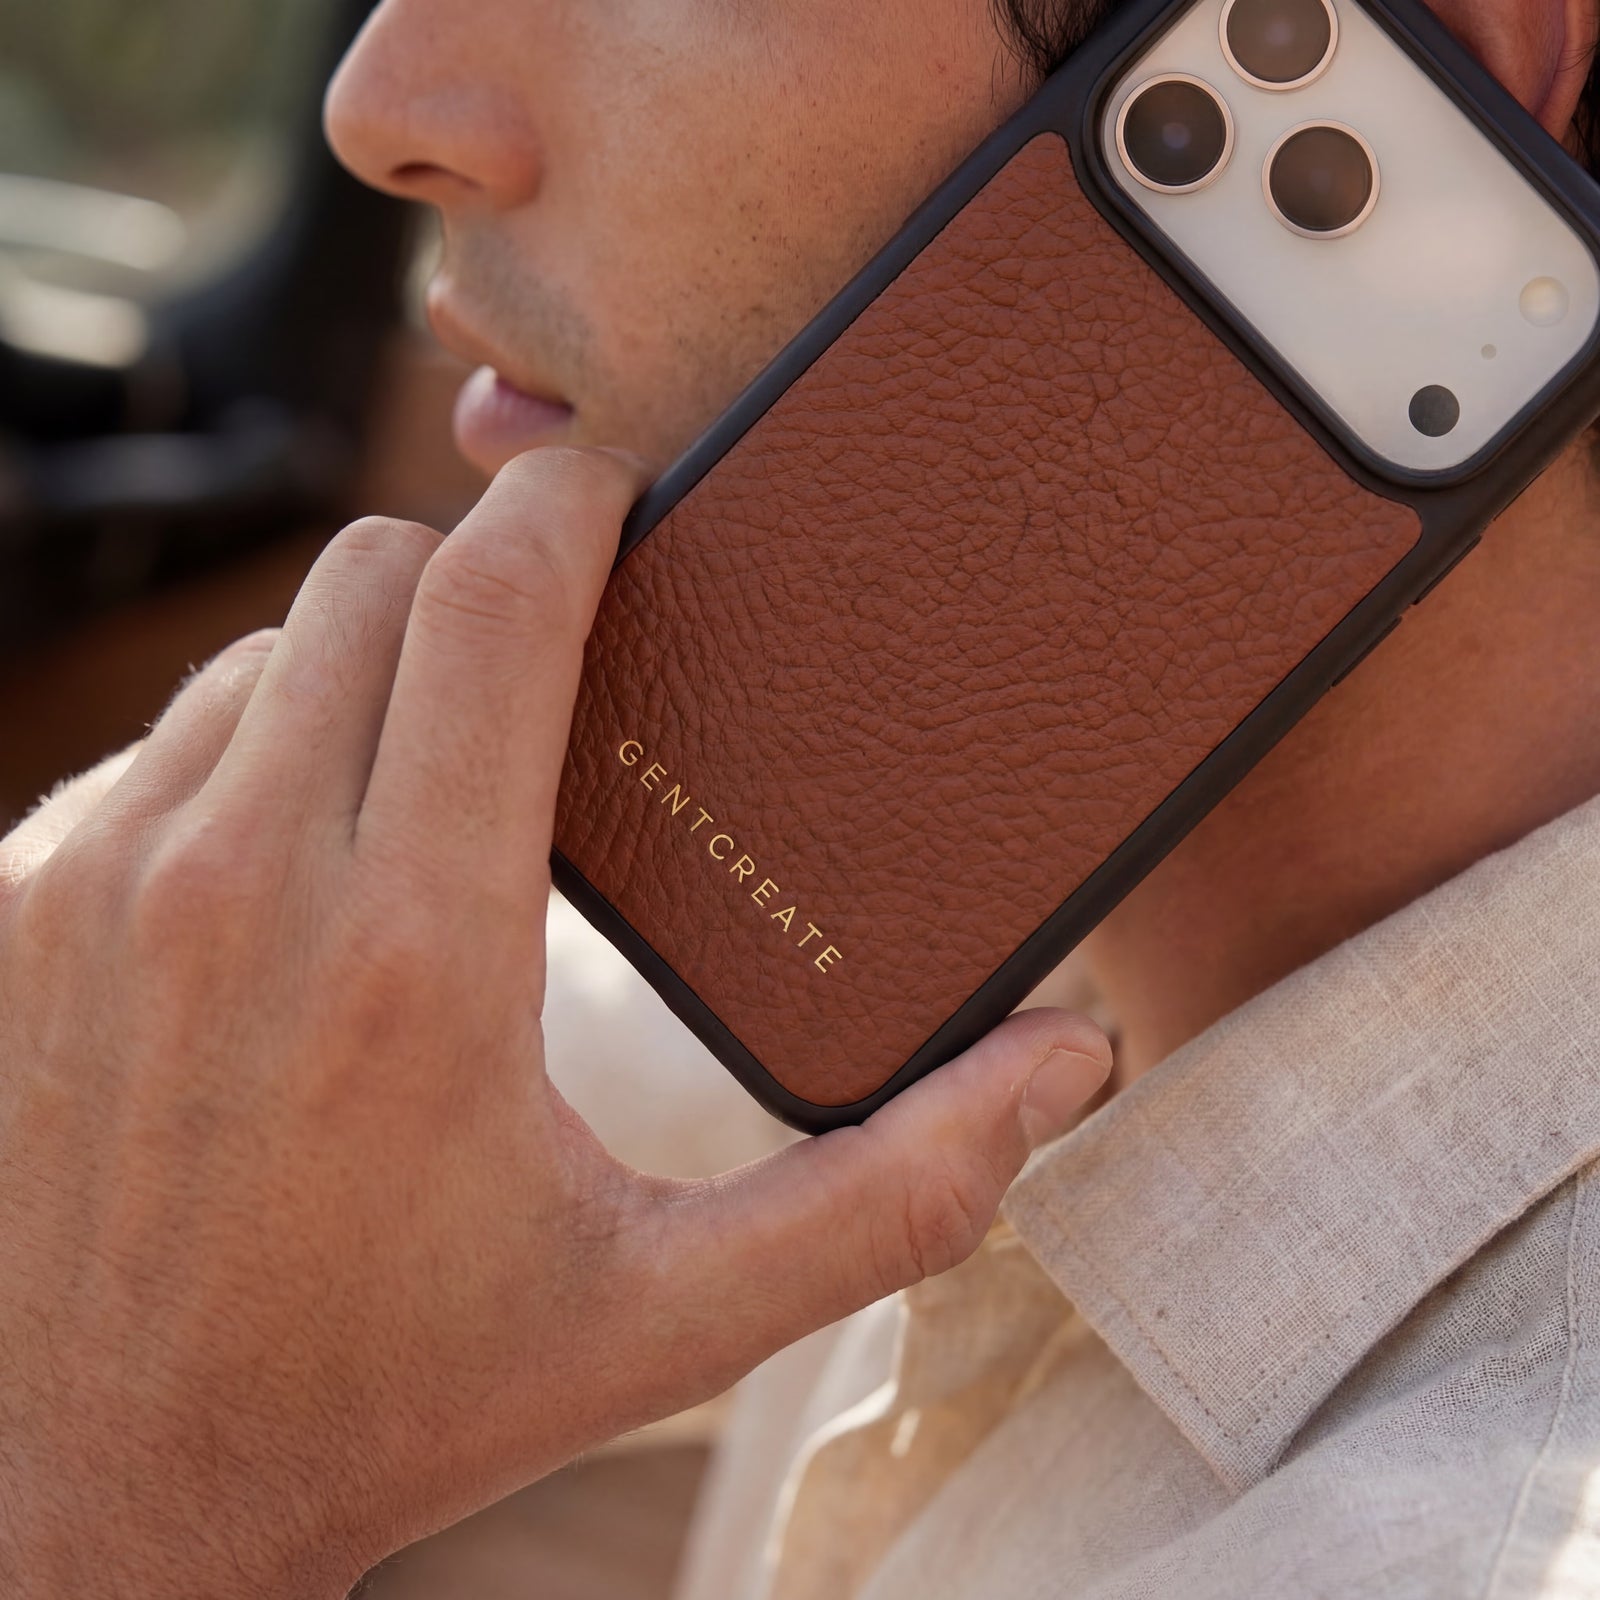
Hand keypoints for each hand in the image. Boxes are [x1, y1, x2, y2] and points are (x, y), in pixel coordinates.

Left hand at [0, 449, 1112, 1598]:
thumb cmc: (387, 1398)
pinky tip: (303, 869)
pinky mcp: (18, 903)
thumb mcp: (664, 1315)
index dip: (567, 506)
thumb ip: (888, 1193)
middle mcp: (242, 883)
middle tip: (547, 658)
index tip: (611, 495)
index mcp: (421, 954)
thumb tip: (1056, 1070)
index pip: (490, 605)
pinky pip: (167, 740)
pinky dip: (255, 754)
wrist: (91, 1493)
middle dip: (476, 580)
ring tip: (432, 782)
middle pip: (373, 579)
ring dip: (365, 673)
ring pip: (268, 649)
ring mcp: (103, 881)